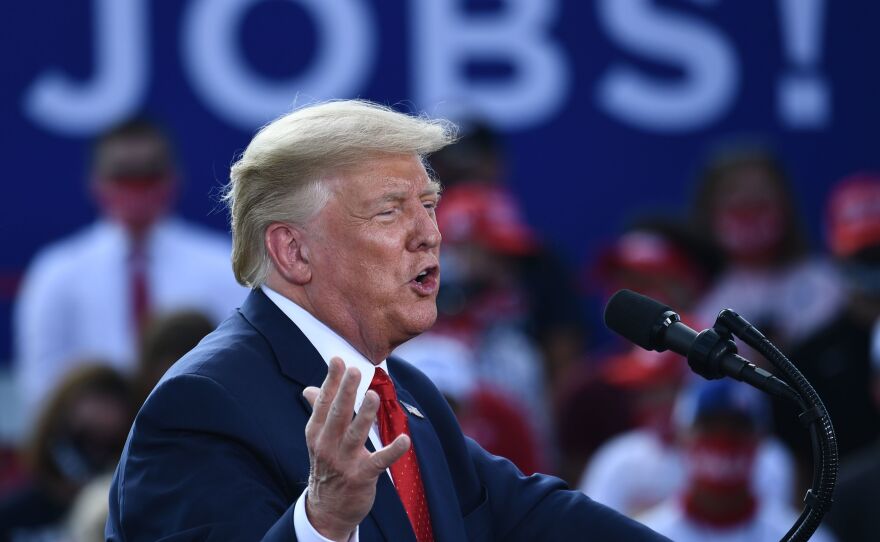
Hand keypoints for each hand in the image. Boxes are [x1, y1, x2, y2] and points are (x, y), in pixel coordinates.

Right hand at [302, 357, 409, 540]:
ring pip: (355, 434)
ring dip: (364, 415)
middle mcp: (327, 445)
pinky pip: (380, 461)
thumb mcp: (318, 440)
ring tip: (373, 396)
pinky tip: (405, 440)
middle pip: (337, 414)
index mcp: (316, 432)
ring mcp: (344, 461)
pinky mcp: (362, 476)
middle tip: (355, 370)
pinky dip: (393, 450)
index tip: (338, 360)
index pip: (324, 402)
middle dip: (346, 391)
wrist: (328, 509)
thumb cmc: (327, 466)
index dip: (332, 381)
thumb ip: (318, 412)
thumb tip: (308, 388)